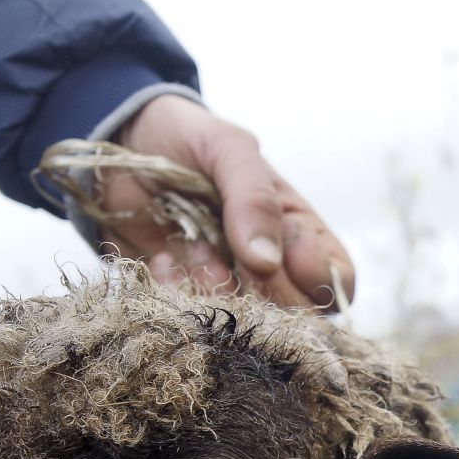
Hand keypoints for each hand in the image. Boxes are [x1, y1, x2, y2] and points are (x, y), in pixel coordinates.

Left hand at [101, 95, 354, 309]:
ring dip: (214, 288)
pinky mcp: (182, 292)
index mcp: (297, 230)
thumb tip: (268, 263)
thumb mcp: (227, 148)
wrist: (122, 139)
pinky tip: (162, 258)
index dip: (316, 281)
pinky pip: (188, 314)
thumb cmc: (188, 137)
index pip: (336, 279)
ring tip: (189, 250)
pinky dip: (174, 289)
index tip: (278, 259)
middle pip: (293, 312)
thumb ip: (254, 197)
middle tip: (232, 258)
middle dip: (262, 291)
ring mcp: (225, 283)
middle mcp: (269, 265)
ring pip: (242, 320)